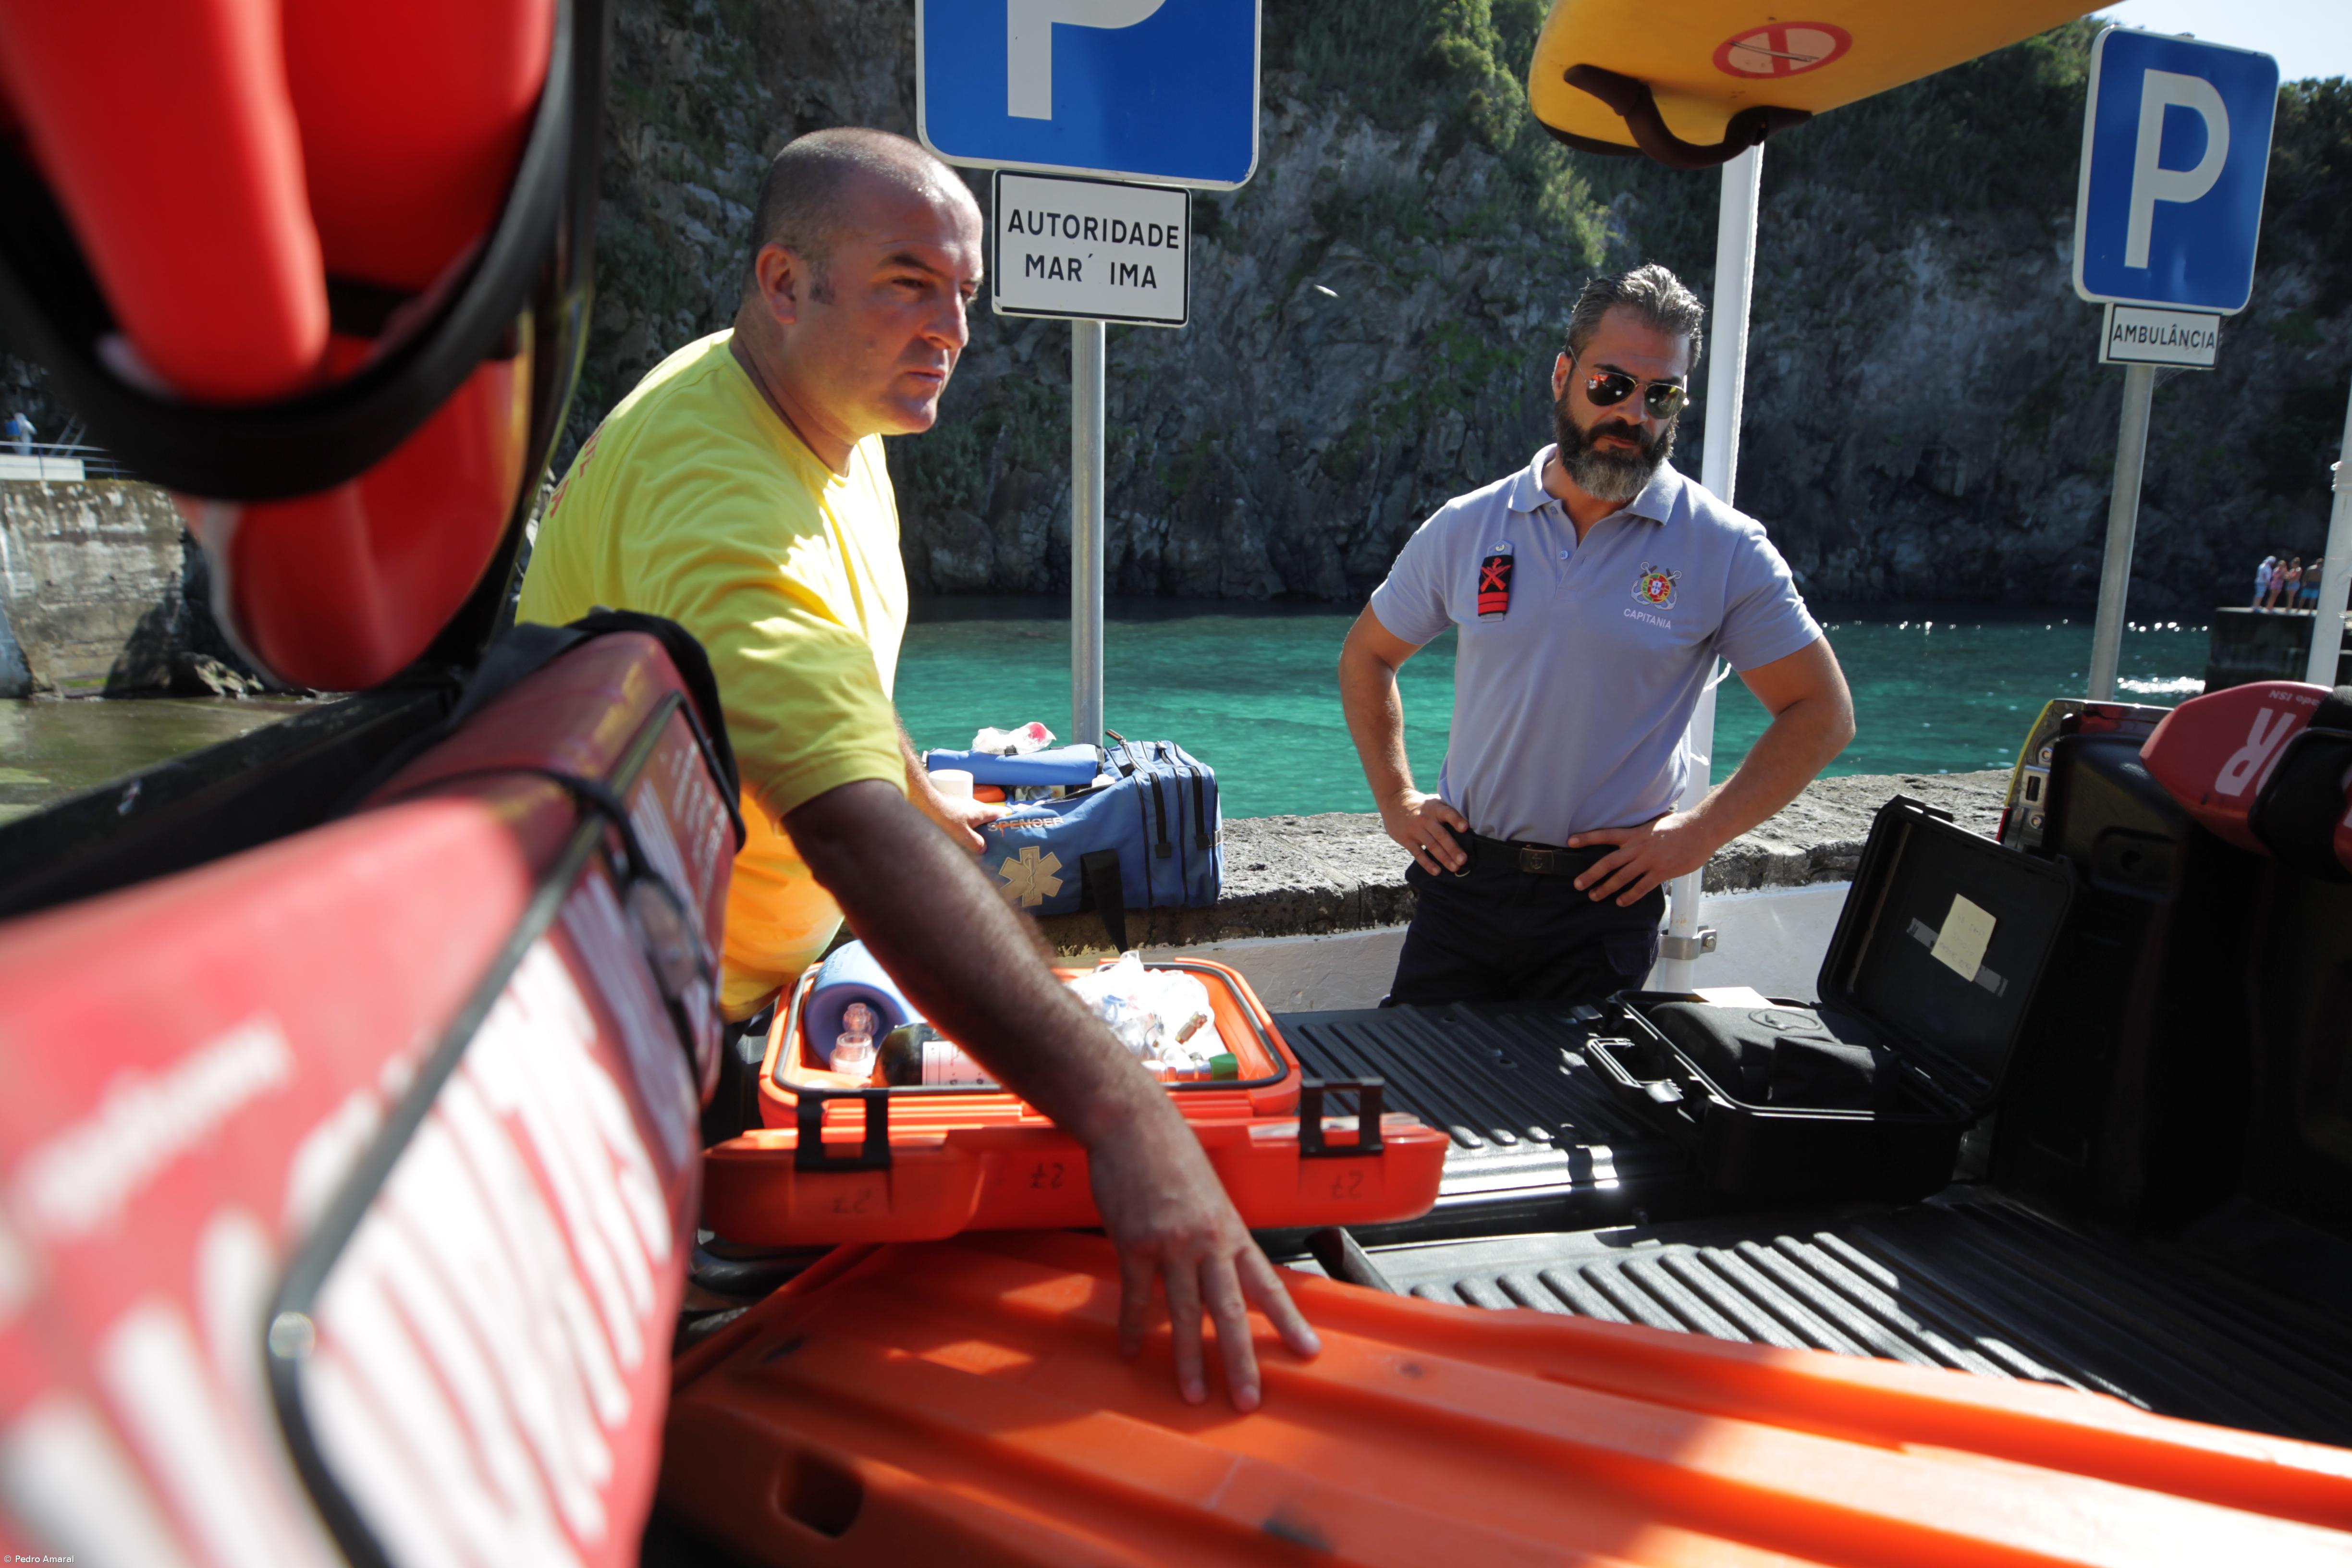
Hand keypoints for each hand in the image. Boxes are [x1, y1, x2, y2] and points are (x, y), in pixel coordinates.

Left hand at [914, 783, 1004, 851]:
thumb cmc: (945, 818)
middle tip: (993, 842)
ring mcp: (965, 805)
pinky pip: (967, 818)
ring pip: (977, 818)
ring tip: (977, 841)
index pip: (1002, 814)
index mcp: (982, 811)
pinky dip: (969, 826)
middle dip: (992, 828)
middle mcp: (976, 806)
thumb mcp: (962, 835)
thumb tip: (983, 849)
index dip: (1007, 822)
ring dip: (979, 828)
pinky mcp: (955, 808)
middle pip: (990, 817)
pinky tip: (962, 835)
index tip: (1010, 832)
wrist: (925, 803)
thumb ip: (975, 843)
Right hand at [1087, 1101, 1320, 1409]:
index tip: (1308, 1352)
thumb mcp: (1209, 1193)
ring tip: (1194, 1396)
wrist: (1134, 1124)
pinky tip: (1128, 1352)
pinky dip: (1132, 1326)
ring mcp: (1171, 1244)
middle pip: (1231, 1310)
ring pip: (1185, 1312)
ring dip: (1189, 1358)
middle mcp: (1208, 1242)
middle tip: (1248, 1400)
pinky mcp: (1134, 1242)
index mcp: (1232, 1230)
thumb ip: (1215, 1233)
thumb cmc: (1172, 1153)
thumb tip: (1218, 1265)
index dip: (1288, 1320)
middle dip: (1241, 1360)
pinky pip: (1136, 1294)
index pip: (1267, 1284)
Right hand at [1379, 789, 1468, 873]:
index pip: (1447, 813)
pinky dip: (1427, 863)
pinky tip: (1436, 871)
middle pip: (1441, 835)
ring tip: (1455, 868)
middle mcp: (1425, 819)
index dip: (1456, 820)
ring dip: (1444, 858)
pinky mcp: (1406, 839)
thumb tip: (1467, 826)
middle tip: (1463, 860)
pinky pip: (1418, 854)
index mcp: (1434, 808)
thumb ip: (1446, 811)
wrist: (1394, 801)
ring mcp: (1415, 830)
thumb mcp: (1433, 802)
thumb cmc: (1421, 805)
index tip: (1465, 828)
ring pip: (1432, 846)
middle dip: (1453, 848)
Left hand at [1568, 811, 1713, 903]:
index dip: (1587, 838)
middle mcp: (1637, 847)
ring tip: (1594, 897)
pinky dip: (1629, 896)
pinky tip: (1621, 902)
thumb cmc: (1680, 825)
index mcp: (1635, 833)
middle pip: (1608, 862)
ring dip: (1606, 888)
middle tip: (1577, 884)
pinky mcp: (1661, 872)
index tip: (1570, 842)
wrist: (1701, 830)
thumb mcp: (1655, 822)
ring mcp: (1649, 861)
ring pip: (1621, 877)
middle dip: (1591, 874)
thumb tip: (1636, 830)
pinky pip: (1641, 887)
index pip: (1605, 834)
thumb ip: (1642, 829)